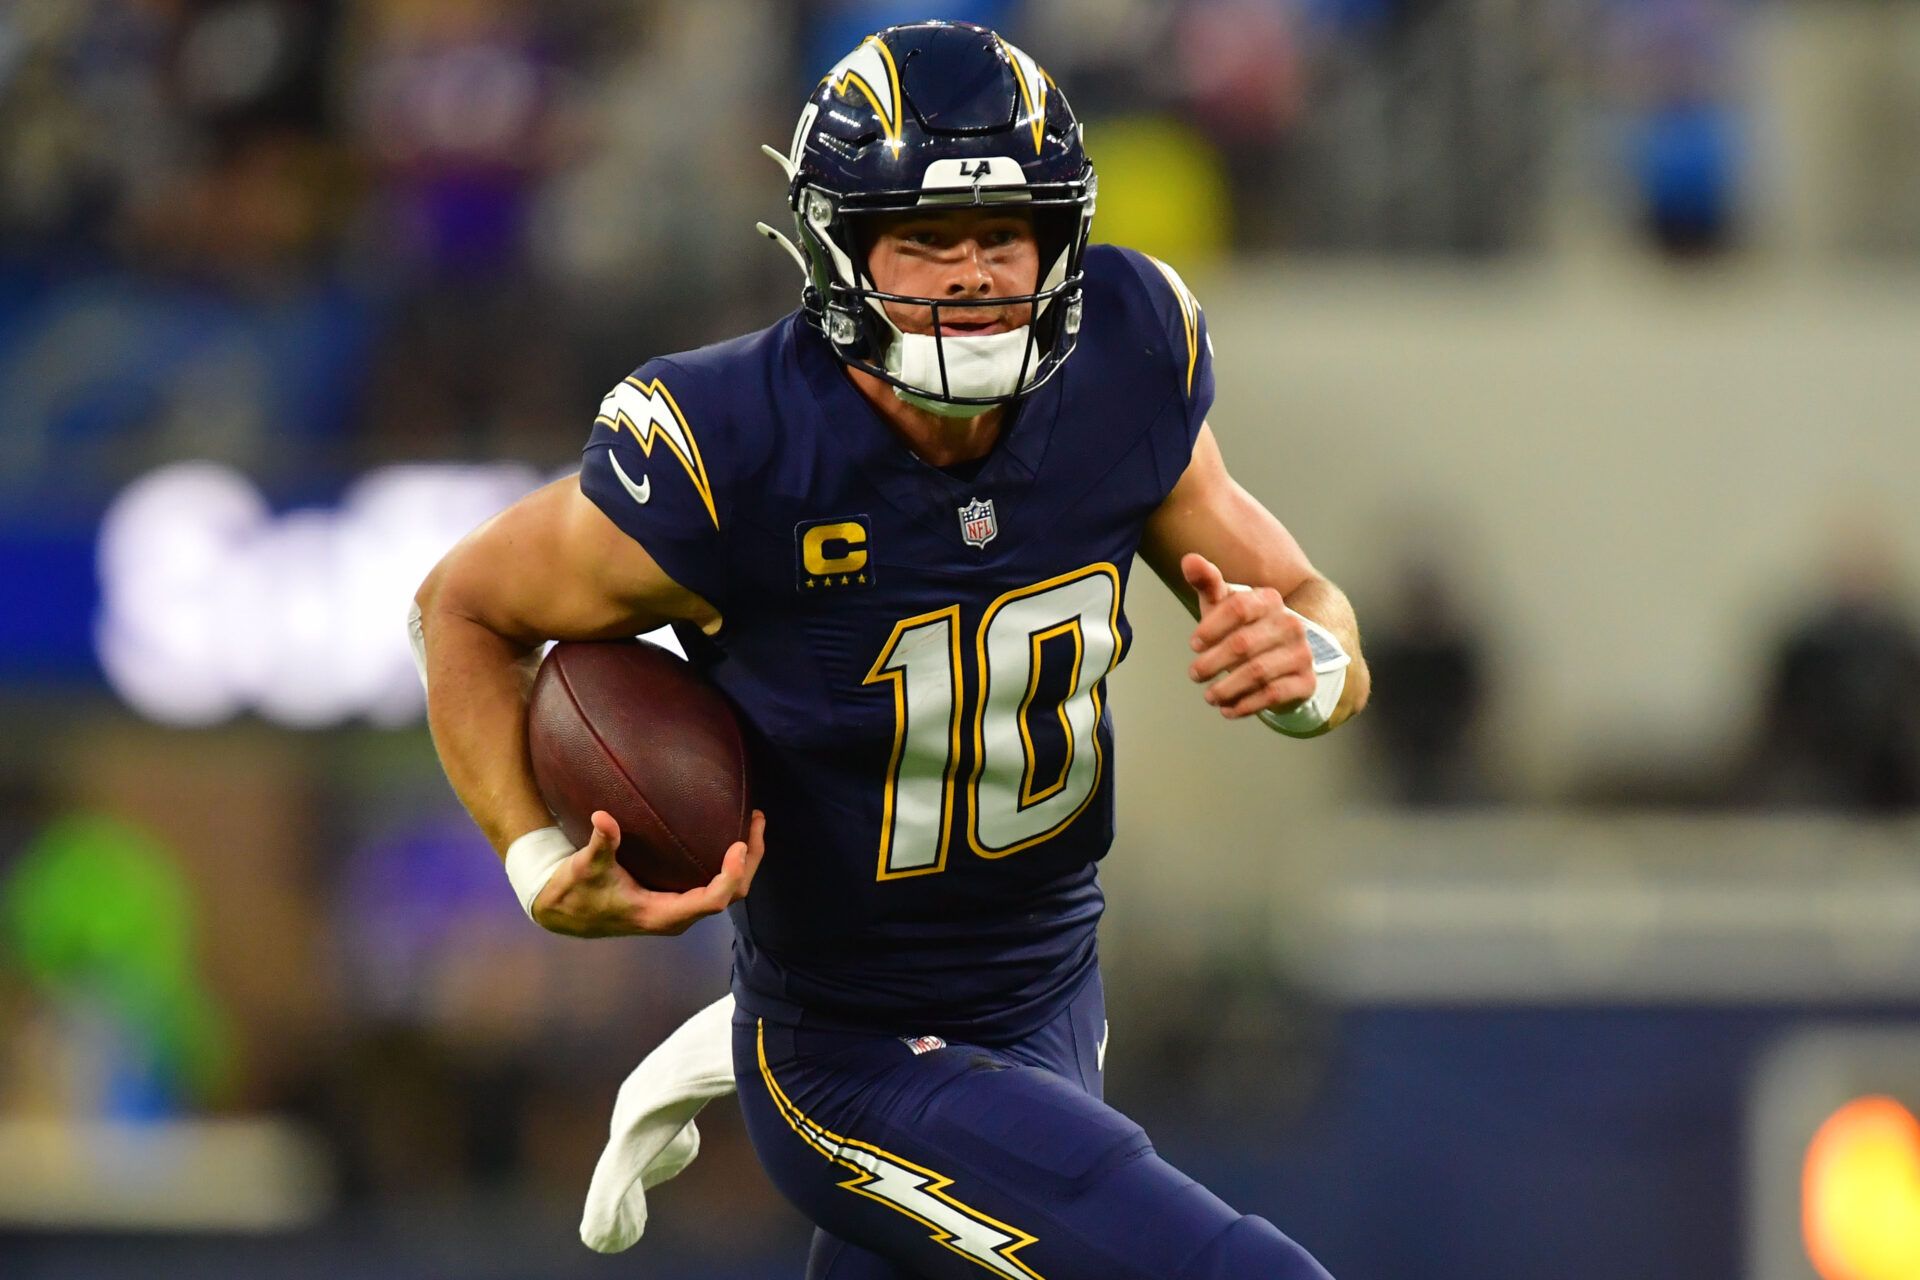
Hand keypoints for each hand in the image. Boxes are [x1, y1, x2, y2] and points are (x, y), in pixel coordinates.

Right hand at [532, 809, 765, 937]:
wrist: (565, 912)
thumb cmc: (576, 891)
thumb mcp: (585, 867)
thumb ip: (600, 845)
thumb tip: (602, 817)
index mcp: (661, 915)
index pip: (711, 902)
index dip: (729, 876)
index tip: (738, 845)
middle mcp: (678, 916)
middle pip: (730, 895)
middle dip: (749, 861)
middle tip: (756, 821)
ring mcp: (681, 908)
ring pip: (728, 891)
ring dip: (745, 860)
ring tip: (754, 821)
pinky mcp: (678, 899)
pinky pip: (716, 884)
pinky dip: (729, 862)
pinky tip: (731, 834)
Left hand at [1182, 552, 1316, 719]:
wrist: (1285, 659)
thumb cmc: (1244, 628)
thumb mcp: (1223, 606)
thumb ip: (1207, 582)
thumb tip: (1189, 559)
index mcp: (1269, 600)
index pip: (1238, 607)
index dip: (1211, 627)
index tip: (1193, 644)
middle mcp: (1290, 624)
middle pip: (1243, 644)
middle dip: (1212, 663)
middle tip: (1194, 674)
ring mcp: (1302, 653)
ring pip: (1257, 673)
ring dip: (1226, 688)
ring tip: (1209, 696)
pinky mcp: (1306, 681)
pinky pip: (1273, 695)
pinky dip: (1246, 705)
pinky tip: (1228, 710)